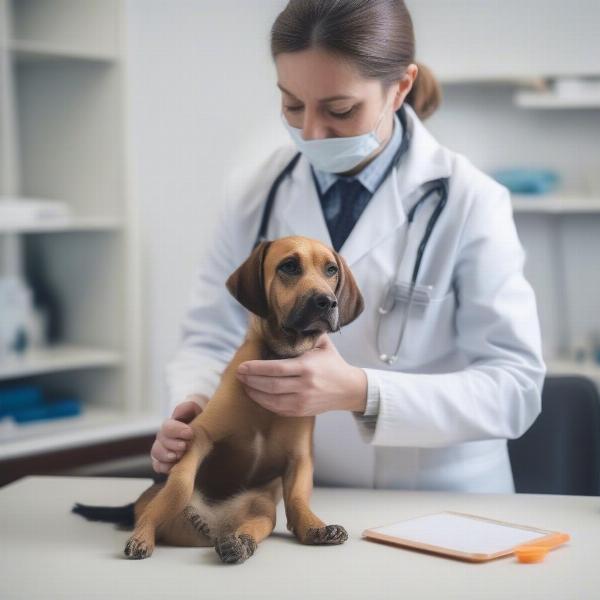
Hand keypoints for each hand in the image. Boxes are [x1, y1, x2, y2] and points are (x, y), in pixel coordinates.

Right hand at [151, 396, 205, 473]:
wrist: (209, 428)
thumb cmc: (203, 416)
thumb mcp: (198, 407)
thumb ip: (187, 407)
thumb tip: (177, 413)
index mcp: (172, 424)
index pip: (167, 427)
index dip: (176, 430)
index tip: (190, 433)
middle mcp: (166, 437)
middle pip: (159, 441)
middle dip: (172, 444)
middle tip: (184, 446)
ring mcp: (166, 450)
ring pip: (156, 453)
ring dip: (166, 456)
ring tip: (179, 456)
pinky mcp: (169, 462)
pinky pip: (158, 466)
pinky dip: (163, 467)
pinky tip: (173, 466)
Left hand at [235, 334, 366, 416]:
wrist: (349, 389)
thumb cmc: (333, 363)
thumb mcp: (323, 343)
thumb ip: (306, 333)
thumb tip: (286, 318)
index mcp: (307, 367)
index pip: (276, 369)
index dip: (256, 368)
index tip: (242, 366)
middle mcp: (304, 386)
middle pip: (270, 386)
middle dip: (250, 380)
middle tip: (238, 373)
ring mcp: (302, 401)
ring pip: (271, 400)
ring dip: (253, 392)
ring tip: (243, 383)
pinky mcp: (301, 411)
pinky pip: (276, 408)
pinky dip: (263, 402)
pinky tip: (255, 393)